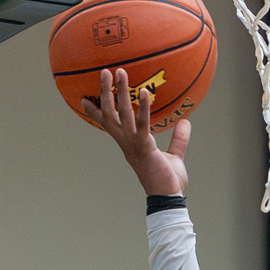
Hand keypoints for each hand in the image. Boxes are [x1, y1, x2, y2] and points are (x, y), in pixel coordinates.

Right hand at [83, 69, 191, 196]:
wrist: (168, 198)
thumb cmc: (169, 182)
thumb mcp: (173, 156)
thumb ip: (178, 139)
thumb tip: (185, 122)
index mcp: (129, 145)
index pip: (109, 125)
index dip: (95, 113)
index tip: (84, 99)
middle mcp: (126, 143)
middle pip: (110, 114)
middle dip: (105, 93)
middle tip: (104, 72)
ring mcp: (133, 145)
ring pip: (121, 114)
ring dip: (119, 92)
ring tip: (119, 72)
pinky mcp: (145, 147)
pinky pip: (142, 124)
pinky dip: (142, 108)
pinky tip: (144, 92)